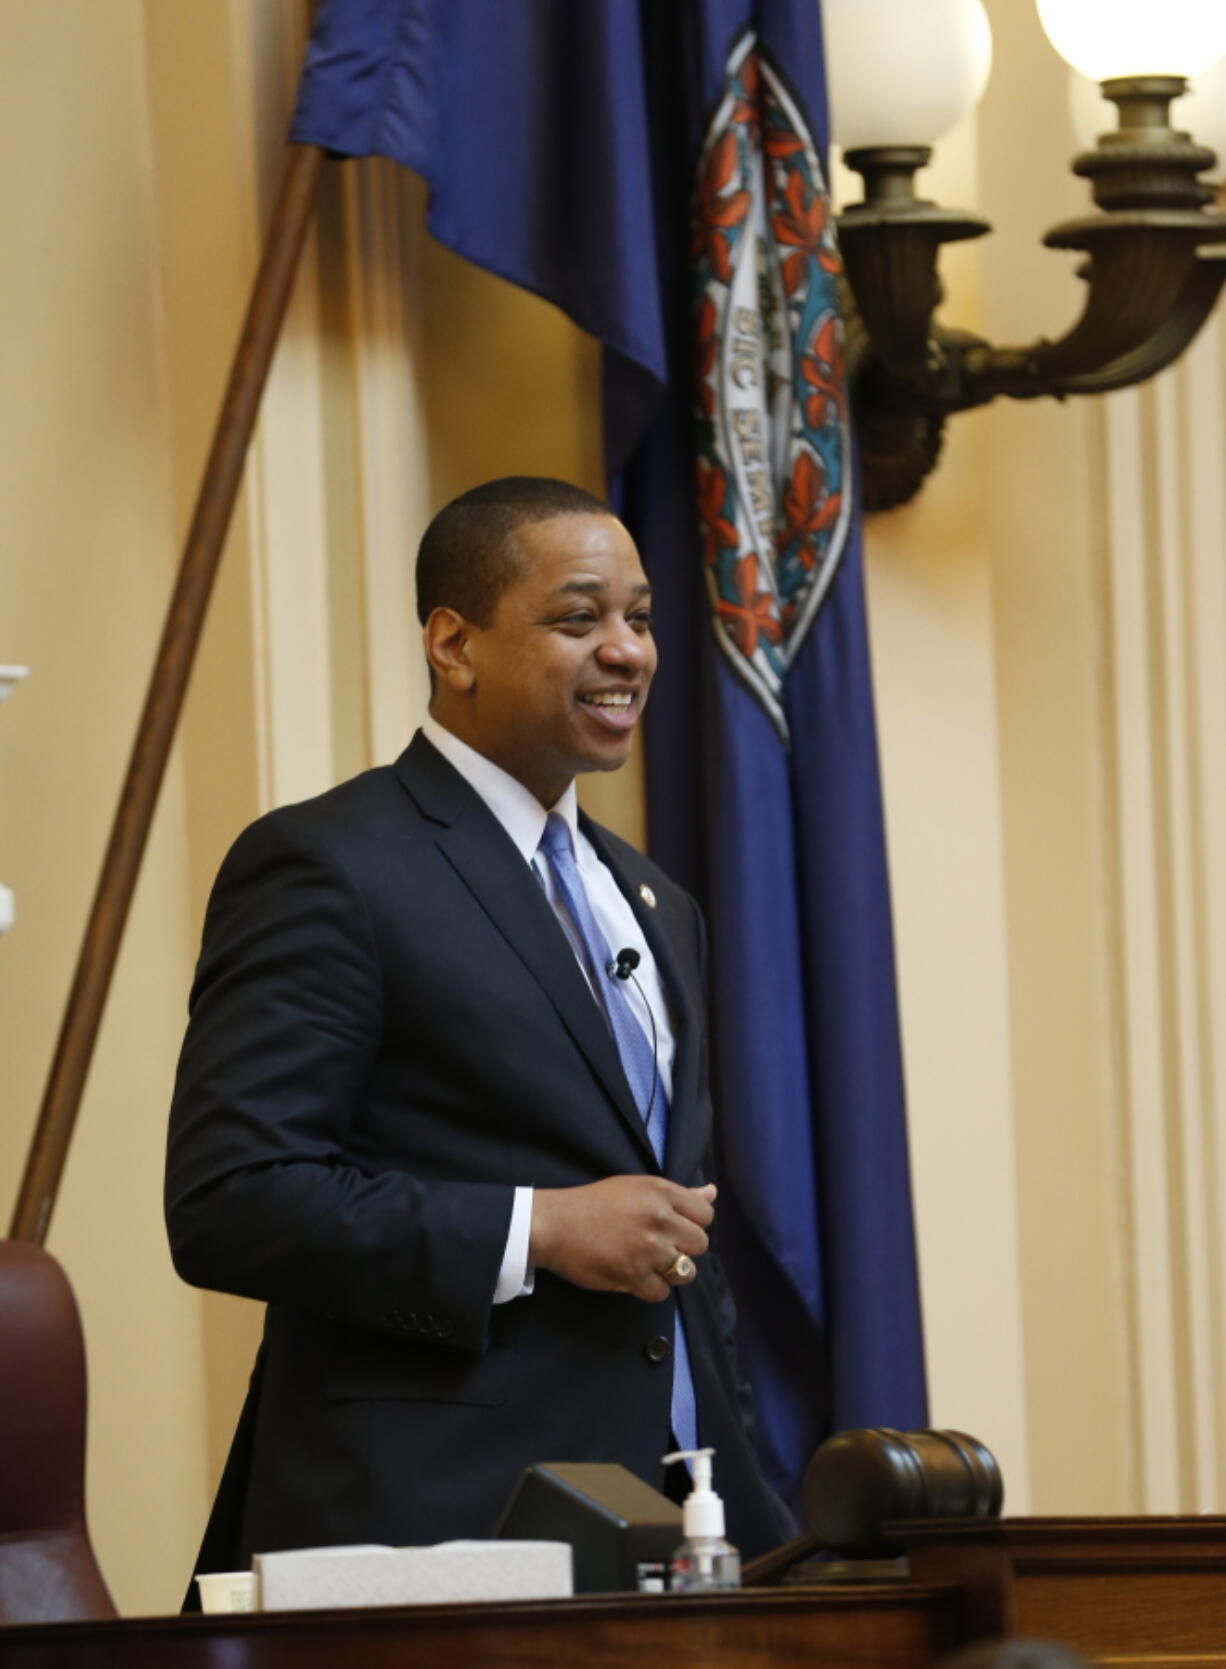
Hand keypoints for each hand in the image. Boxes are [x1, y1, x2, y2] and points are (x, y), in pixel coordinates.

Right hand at [529, 1177, 715, 1301]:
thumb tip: (712, 1192)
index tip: (675, 1228)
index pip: (705, 1214)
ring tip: (648, 1264)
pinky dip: (651, 1289)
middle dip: (683, 1249)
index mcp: (660, 1192)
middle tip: (659, 1247)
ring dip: (670, 1272)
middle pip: (700, 1244)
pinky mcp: (633, 1276)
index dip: (693, 1223)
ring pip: (686, 1271)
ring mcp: (648, 1249)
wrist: (555, 1224)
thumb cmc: (594, 1203)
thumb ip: (678, 1194)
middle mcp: (659, 1219)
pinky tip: (635, 1277)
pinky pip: (662, 1293)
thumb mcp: (637, 1187)